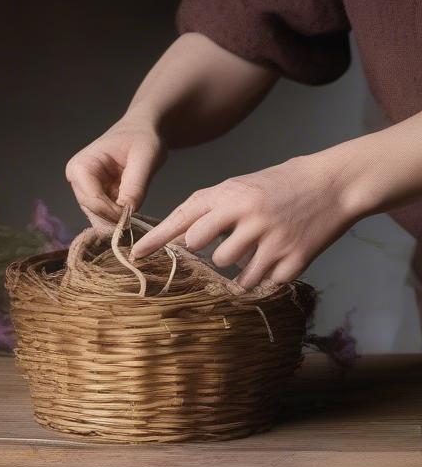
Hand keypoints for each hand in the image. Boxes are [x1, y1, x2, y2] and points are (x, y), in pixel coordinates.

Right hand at [65, 115, 166, 228]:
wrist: (141, 131)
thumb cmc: (142, 138)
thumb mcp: (145, 157)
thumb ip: (135, 185)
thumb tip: (128, 214)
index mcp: (81, 166)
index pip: (92, 199)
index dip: (113, 213)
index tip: (134, 217)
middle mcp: (77, 180)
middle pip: (92, 211)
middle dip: (115, 219)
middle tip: (138, 222)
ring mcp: (86, 190)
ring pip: (98, 218)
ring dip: (118, 221)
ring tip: (138, 217)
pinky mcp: (97, 197)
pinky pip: (106, 216)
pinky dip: (120, 219)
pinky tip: (133, 214)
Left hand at [129, 154, 360, 288]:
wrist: (331, 184)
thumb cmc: (278, 184)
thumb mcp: (239, 186)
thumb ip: (211, 208)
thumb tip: (183, 236)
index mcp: (230, 195)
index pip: (183, 219)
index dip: (157, 239)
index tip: (135, 254)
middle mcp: (247, 216)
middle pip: (202, 248)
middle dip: (208, 248)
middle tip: (230, 237)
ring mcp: (270, 240)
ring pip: (230, 268)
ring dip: (236, 263)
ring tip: (256, 244)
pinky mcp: (293, 261)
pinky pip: (261, 282)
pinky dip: (262, 275)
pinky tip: (273, 257)